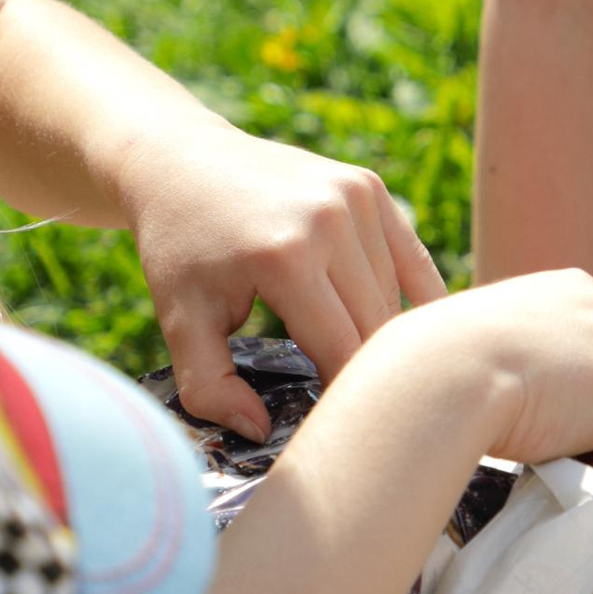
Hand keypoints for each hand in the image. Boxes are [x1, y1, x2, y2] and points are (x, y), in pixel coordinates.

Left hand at [123, 118, 445, 434]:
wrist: (180, 162)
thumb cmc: (180, 250)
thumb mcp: (179, 321)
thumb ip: (210, 388)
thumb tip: (260, 432)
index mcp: (284, 258)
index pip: (340, 351)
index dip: (338, 397)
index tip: (327, 425)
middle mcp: (329, 220)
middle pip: (375, 327)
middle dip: (362, 372)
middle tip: (346, 406)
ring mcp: (355, 196)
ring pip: (394, 297)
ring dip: (378, 335)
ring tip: (353, 365)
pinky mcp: (368, 185)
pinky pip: (411, 259)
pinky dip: (413, 299)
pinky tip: (409, 335)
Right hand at [396, 269, 592, 484]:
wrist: (451, 372)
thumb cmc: (442, 360)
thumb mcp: (484, 332)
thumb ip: (518, 344)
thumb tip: (513, 379)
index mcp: (575, 286)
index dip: (570, 387)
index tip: (533, 406)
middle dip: (590, 410)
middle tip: (538, 431)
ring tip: (542, 447)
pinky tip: (559, 464)